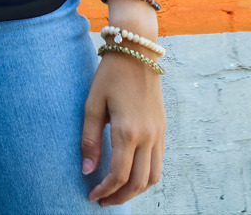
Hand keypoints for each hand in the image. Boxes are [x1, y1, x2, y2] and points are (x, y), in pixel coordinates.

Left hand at [81, 48, 165, 207]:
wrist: (137, 51)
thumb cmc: (110, 75)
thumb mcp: (93, 104)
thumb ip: (89, 139)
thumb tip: (87, 171)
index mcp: (127, 131)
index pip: (118, 175)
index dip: (105, 191)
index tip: (92, 195)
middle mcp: (147, 136)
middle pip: (138, 183)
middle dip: (120, 197)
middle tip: (103, 200)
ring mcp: (159, 133)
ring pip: (153, 177)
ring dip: (135, 190)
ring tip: (117, 192)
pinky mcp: (163, 128)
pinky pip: (159, 162)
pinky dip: (146, 176)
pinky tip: (131, 173)